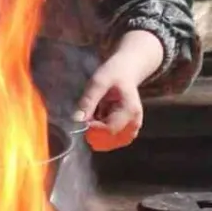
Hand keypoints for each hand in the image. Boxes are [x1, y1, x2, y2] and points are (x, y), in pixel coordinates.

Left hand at [73, 32, 163, 150]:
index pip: (110, 129)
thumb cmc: (114, 73)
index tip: (82, 119)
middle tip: (88, 114)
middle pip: (110, 139)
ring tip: (96, 112)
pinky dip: (101, 130)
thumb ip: (89, 100)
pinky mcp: (127, 129)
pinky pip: (111, 137)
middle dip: (95, 132)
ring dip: (98, 132)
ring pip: (110, 140)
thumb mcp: (99, 81)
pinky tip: (100, 115)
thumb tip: (76, 119)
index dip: (93, 129)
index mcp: (130, 111)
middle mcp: (134, 123)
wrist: (127, 70)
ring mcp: (132, 128)